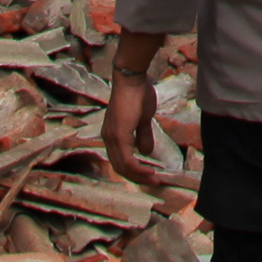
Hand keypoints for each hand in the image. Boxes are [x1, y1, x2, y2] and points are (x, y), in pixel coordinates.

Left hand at [101, 67, 168, 186]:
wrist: (132, 79)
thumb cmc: (138, 94)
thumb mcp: (143, 118)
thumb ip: (143, 136)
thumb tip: (146, 152)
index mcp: (112, 134)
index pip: (120, 159)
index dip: (134, 170)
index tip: (150, 175)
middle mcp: (108, 138)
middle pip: (119, 167)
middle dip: (137, 177)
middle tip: (153, 182)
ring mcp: (112, 137)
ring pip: (122, 166)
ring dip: (139, 175)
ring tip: (154, 179)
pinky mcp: (118, 135)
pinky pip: (127, 159)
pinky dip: (138, 169)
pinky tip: (149, 171)